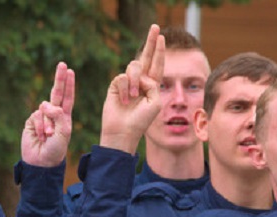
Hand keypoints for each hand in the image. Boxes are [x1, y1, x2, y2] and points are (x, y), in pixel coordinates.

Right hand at [21, 61, 74, 166]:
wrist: (41, 162)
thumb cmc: (56, 149)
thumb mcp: (63, 132)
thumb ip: (59, 116)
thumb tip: (47, 104)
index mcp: (65, 117)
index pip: (67, 97)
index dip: (69, 84)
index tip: (70, 71)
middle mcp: (54, 114)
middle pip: (56, 92)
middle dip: (59, 78)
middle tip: (62, 64)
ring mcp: (42, 117)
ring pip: (44, 108)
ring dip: (47, 122)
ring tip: (47, 135)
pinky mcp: (31, 121)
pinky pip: (36, 116)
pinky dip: (39, 126)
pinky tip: (40, 136)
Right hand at [99, 25, 164, 153]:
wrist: (123, 131)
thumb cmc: (141, 121)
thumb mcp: (155, 101)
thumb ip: (152, 84)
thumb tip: (139, 75)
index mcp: (152, 86)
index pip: (157, 64)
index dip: (159, 51)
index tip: (161, 36)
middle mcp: (140, 82)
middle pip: (145, 57)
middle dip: (150, 41)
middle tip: (155, 26)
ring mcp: (127, 83)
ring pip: (133, 67)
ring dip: (135, 81)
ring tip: (133, 98)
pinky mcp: (115, 86)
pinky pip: (122, 78)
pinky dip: (125, 90)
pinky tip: (124, 101)